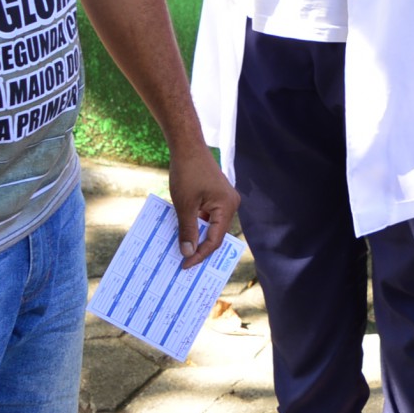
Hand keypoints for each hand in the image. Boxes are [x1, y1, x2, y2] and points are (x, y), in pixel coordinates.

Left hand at [168, 144, 239, 268]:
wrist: (188, 147)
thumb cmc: (187, 173)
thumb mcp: (184, 205)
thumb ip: (187, 230)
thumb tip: (188, 253)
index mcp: (227, 207)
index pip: (215, 240)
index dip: (200, 255)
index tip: (185, 265)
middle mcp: (231, 204)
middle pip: (216, 234)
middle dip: (200, 248)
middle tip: (184, 262)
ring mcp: (225, 199)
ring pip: (211, 226)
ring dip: (197, 236)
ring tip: (183, 249)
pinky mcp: (217, 195)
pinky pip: (209, 216)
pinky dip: (197, 224)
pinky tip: (184, 231)